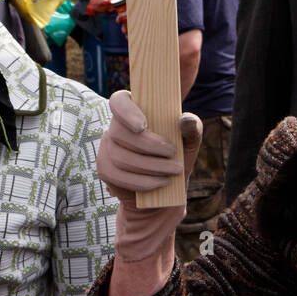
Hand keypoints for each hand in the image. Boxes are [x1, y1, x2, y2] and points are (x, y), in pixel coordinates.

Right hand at [97, 91, 201, 261]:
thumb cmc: (176, 159)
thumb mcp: (188, 144)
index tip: (143, 126)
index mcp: (135, 109)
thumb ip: (191, 129)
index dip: (126, 112)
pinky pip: (117, 175)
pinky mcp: (105, 168)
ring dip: (150, 166)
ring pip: (120, 156)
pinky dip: (141, 181)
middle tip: (173, 153)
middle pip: (119, 132)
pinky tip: (159, 183)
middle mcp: (116, 125)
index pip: (119, 101)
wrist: (164, 194)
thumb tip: (185, 120)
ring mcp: (107, 147)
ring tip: (173, 171)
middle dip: (148, 145)